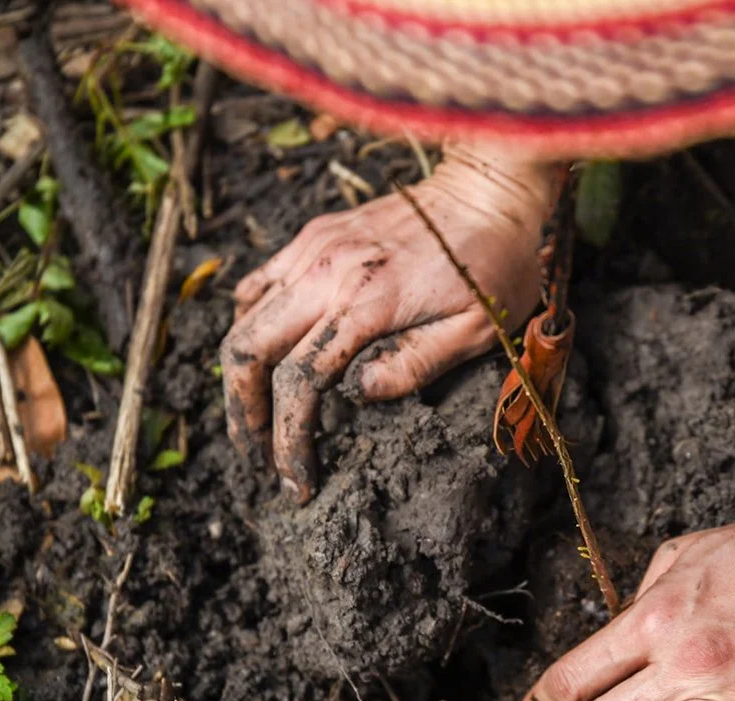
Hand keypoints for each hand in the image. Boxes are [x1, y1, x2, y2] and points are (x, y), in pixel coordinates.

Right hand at [222, 146, 557, 501]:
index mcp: (367, 302)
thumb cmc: (493, 262)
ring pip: (245, 318)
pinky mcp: (314, 235)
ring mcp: (314, 248)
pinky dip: (251, 324)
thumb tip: (356, 395)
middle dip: (243, 411)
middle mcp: (327, 272)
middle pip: (249, 348)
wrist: (488, 187)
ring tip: (255, 416)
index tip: (296, 478)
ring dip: (241, 374)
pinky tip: (264, 355)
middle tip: (257, 454)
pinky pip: (261, 284)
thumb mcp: (475, 328)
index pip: (301, 381)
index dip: (289, 438)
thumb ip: (414, 365)